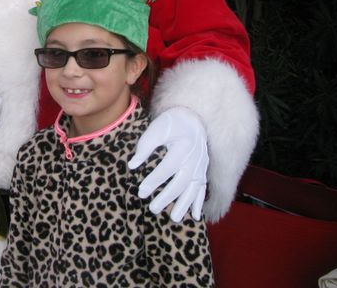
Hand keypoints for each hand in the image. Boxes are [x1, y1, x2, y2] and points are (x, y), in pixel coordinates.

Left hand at [128, 107, 208, 221]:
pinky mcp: (203, 170)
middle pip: (181, 182)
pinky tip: (195, 216)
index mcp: (183, 147)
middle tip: (153, 209)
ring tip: (174, 219)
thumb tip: (132, 165)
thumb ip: (144, 146)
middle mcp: (194, 159)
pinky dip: (199, 202)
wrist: (192, 118)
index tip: (141, 192)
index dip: (154, 181)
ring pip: (193, 189)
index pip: (167, 168)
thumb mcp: (156, 129)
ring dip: (184, 204)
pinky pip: (203, 188)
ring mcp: (201, 166)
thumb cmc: (171, 123)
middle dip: (167, 197)